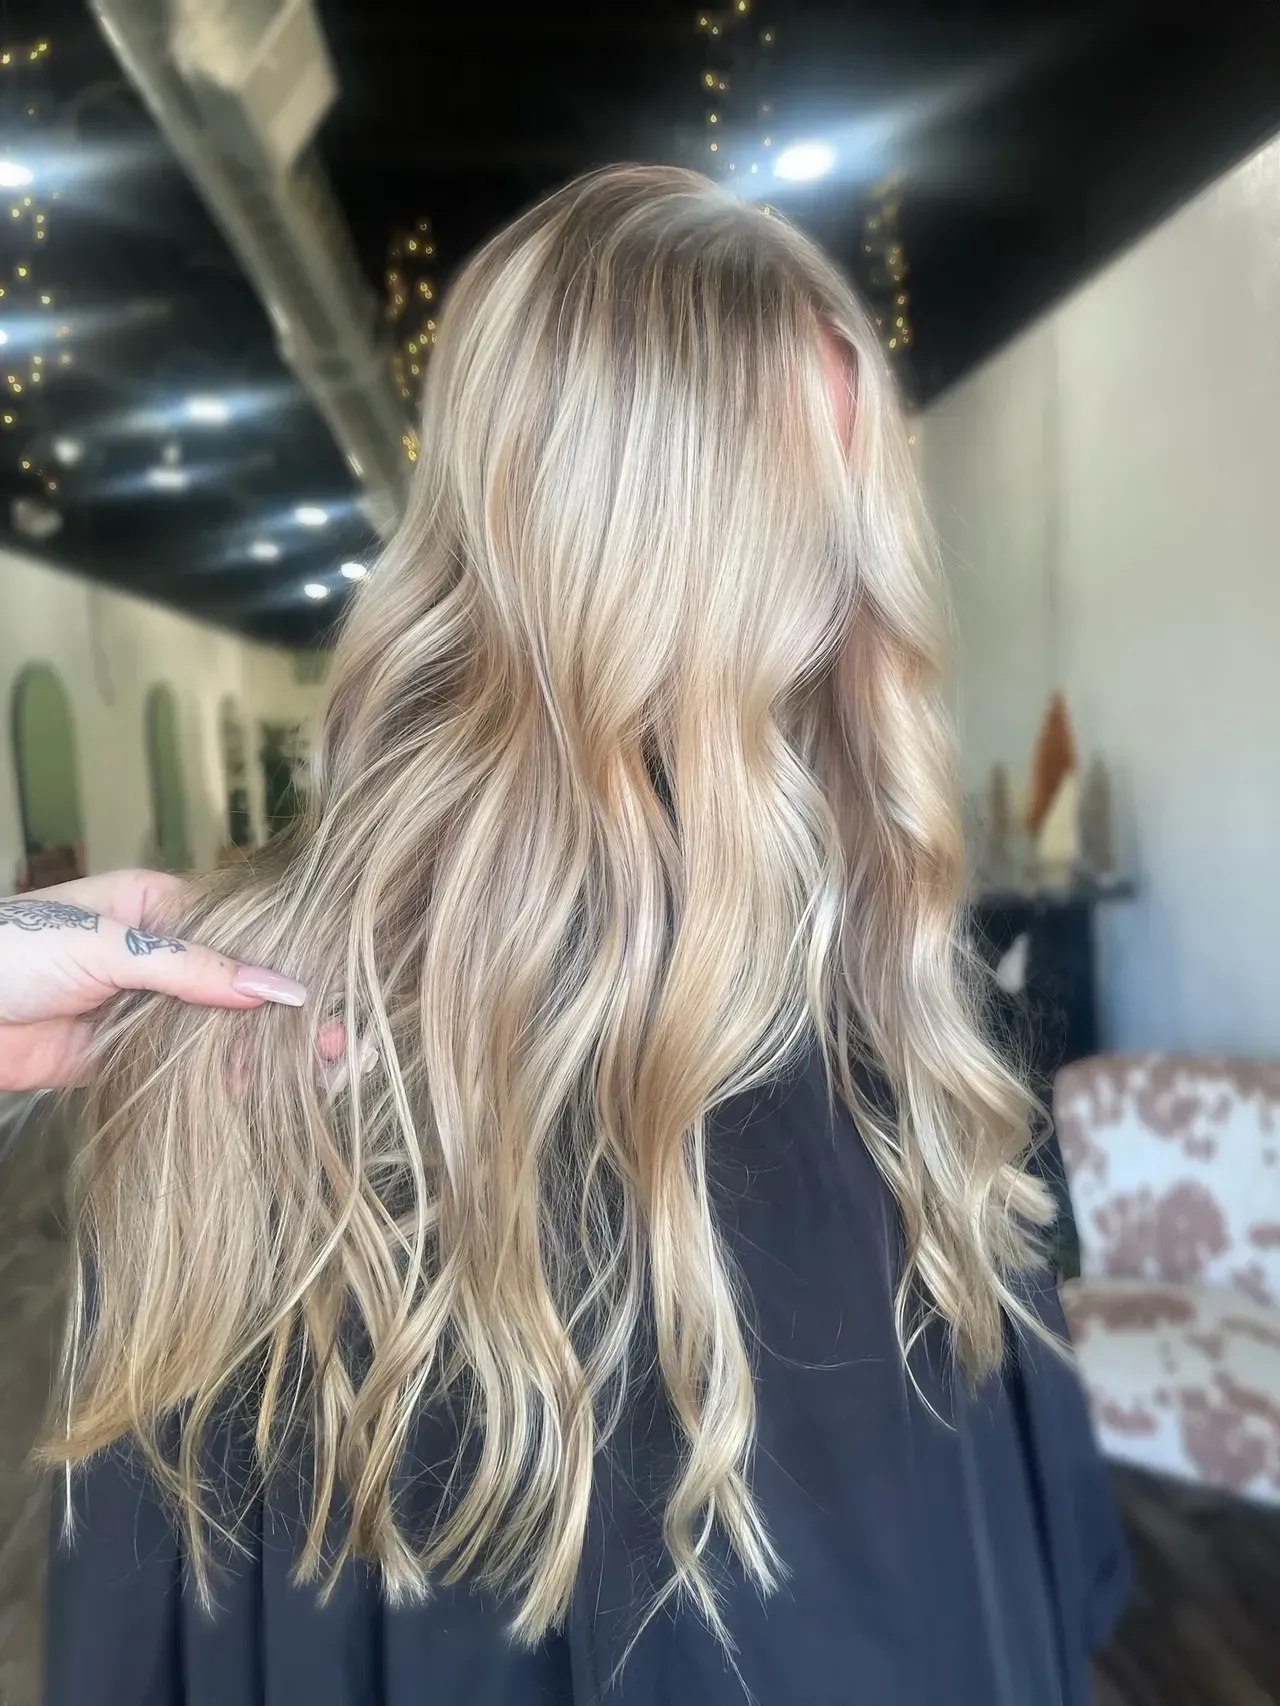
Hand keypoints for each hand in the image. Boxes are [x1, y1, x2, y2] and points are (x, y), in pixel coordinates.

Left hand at [0, 869, 307, 1090]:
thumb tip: (279, 988)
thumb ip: (193, 971)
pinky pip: (180, 1067)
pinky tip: (263, 1089)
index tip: (331, 991)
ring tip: (320, 1070)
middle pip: (232, 983)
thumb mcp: (108, 946)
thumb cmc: (12, 952)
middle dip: (284, 1012)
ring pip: (213, 1028)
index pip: (238, 930)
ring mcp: (138, 1006)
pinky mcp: (118, 1056)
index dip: (285, 960)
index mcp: (154, 904)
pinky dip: (220, 1080)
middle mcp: (154, 953)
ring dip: (260, 1049)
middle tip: (340, 1041)